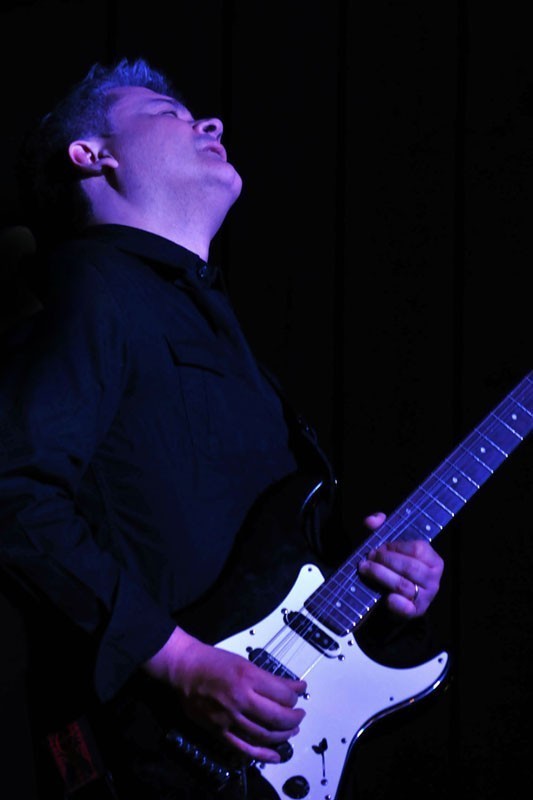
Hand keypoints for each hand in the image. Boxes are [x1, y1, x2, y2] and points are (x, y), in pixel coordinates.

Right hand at [143, 627, 306, 762]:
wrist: (184, 669)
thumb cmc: (213, 662)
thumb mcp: (245, 662)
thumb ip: (269, 678)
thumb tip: (293, 687)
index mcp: (247, 677)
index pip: (282, 694)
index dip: (295, 696)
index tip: (300, 694)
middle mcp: (240, 699)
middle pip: (277, 717)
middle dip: (294, 718)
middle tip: (300, 715)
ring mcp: (229, 718)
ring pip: (265, 734)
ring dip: (283, 735)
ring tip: (291, 730)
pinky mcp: (219, 731)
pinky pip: (244, 748)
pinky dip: (263, 754)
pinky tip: (276, 754)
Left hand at [357, 512, 443, 617]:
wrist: (393, 600)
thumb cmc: (393, 568)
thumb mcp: (388, 547)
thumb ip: (381, 529)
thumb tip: (372, 520)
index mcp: (433, 559)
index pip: (417, 548)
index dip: (394, 546)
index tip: (378, 547)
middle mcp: (434, 578)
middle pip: (410, 567)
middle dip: (385, 561)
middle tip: (367, 559)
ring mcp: (426, 597)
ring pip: (403, 585)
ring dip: (381, 575)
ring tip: (365, 570)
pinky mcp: (416, 613)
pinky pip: (406, 608)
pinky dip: (395, 603)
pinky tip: (385, 597)